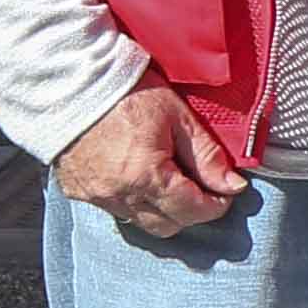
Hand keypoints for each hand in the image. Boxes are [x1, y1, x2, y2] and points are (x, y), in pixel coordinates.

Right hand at [53, 81, 240, 240]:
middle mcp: (117, 195)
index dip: (217, 204)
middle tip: (200, 184)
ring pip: (140, 221)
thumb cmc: (128, 93)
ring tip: (170, 177)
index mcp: (146, 177)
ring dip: (161, 208)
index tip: (226, 190)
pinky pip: (114, 209)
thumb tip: (232, 185)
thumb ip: (207, 156)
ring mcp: (94, 196)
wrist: (74, 82)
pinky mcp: (77, 191)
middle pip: (167, 225)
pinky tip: (139, 176)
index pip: (193, 212)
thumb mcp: (179, 117)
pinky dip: (133, 200)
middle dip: (190, 210)